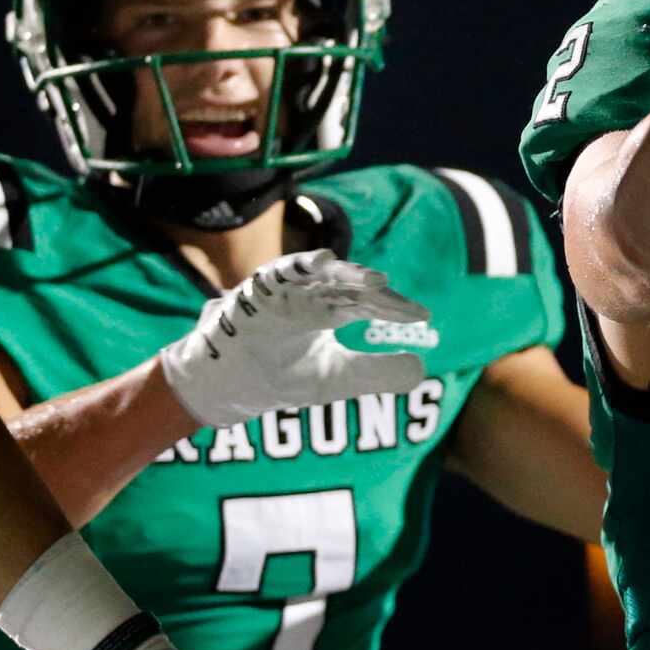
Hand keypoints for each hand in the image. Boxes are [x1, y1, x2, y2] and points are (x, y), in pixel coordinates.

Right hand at [159, 251, 430, 428]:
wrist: (226, 388)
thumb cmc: (279, 377)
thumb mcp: (334, 379)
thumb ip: (374, 372)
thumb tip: (423, 370)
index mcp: (330, 310)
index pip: (368, 303)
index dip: (394, 308)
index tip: (423, 316)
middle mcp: (311, 295)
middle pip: (350, 285)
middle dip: (376, 291)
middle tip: (403, 300)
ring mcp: (284, 290)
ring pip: (320, 274)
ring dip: (346, 273)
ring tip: (375, 280)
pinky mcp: (256, 291)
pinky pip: (279, 271)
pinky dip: (299, 264)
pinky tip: (323, 261)